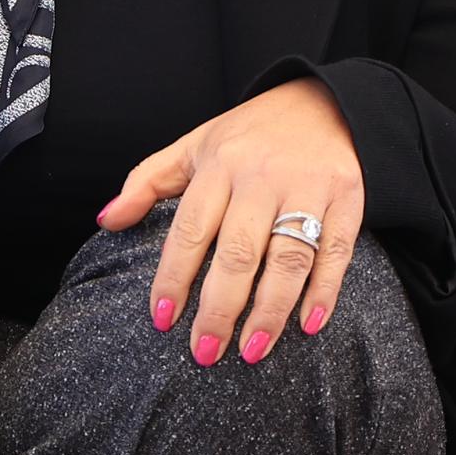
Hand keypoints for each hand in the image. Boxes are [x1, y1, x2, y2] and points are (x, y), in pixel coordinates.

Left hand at [98, 74, 363, 368]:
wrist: (326, 102)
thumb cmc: (251, 135)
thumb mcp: (195, 145)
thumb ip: (148, 182)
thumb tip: (107, 220)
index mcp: (220, 165)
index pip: (191, 230)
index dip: (174, 277)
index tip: (162, 320)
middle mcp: (263, 177)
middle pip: (239, 252)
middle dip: (220, 308)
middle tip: (204, 352)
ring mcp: (309, 187)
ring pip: (288, 258)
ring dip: (270, 311)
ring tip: (252, 352)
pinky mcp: (349, 198)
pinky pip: (335, 252)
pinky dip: (324, 292)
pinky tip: (308, 326)